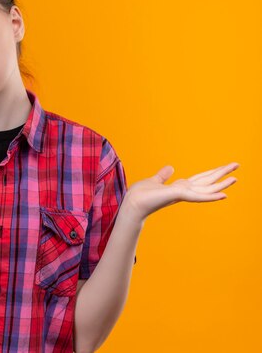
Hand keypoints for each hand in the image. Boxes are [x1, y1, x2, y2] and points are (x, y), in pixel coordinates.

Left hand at [123, 162, 238, 222]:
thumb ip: (163, 175)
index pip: (200, 179)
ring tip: (236, 178)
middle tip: (237, 165)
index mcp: (179, 187)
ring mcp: (182, 194)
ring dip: (221, 184)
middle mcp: (183, 191)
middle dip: (222, 174)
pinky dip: (211, 196)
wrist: (133, 204)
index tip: (225, 168)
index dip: (212, 173)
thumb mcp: (154, 181)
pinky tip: (224, 195)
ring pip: (206, 188)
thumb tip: (170, 167)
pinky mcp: (178, 195)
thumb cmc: (141, 195)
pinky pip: (198, 196)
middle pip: (207, 181)